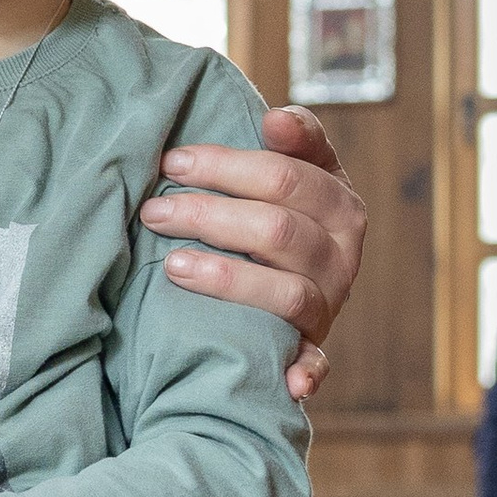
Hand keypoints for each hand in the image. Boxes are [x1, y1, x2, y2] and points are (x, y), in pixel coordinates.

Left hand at [139, 107, 363, 403]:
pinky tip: (289, 379)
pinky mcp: (315, 347)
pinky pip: (316, 361)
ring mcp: (330, 301)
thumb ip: (286, 145)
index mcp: (338, 200)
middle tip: (153, 208)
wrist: (293, 295)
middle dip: (208, 214)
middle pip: (278, 228)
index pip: (287, 175)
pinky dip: (307, 370)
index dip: (227, 166)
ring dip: (228, 279)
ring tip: (172, 265)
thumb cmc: (274, 219)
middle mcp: (343, 251)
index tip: (174, 160)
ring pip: (284, 289)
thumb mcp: (288, 178)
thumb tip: (274, 117)